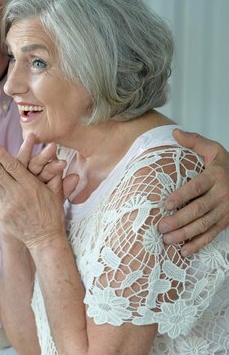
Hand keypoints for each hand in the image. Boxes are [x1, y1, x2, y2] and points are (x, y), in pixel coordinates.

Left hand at [0, 134, 72, 248]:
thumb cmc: (52, 214)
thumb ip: (54, 174)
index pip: (12, 166)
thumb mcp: (56, 193)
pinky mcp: (1, 215)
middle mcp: (16, 194)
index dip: (0, 154)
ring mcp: (7, 205)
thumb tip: (59, 157)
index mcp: (30, 186)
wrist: (44, 238)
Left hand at [159, 129, 228, 255]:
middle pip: (199, 209)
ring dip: (186, 234)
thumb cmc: (224, 164)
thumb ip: (195, 141)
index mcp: (216, 176)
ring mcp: (226, 210)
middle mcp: (223, 194)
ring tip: (167, 239)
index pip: (197, 187)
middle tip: (160, 227)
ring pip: (205, 224)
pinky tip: (184, 251)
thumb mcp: (213, 150)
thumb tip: (174, 132)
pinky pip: (212, 234)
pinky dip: (198, 244)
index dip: (181, 195)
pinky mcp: (227, 221)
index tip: (165, 203)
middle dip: (179, 219)